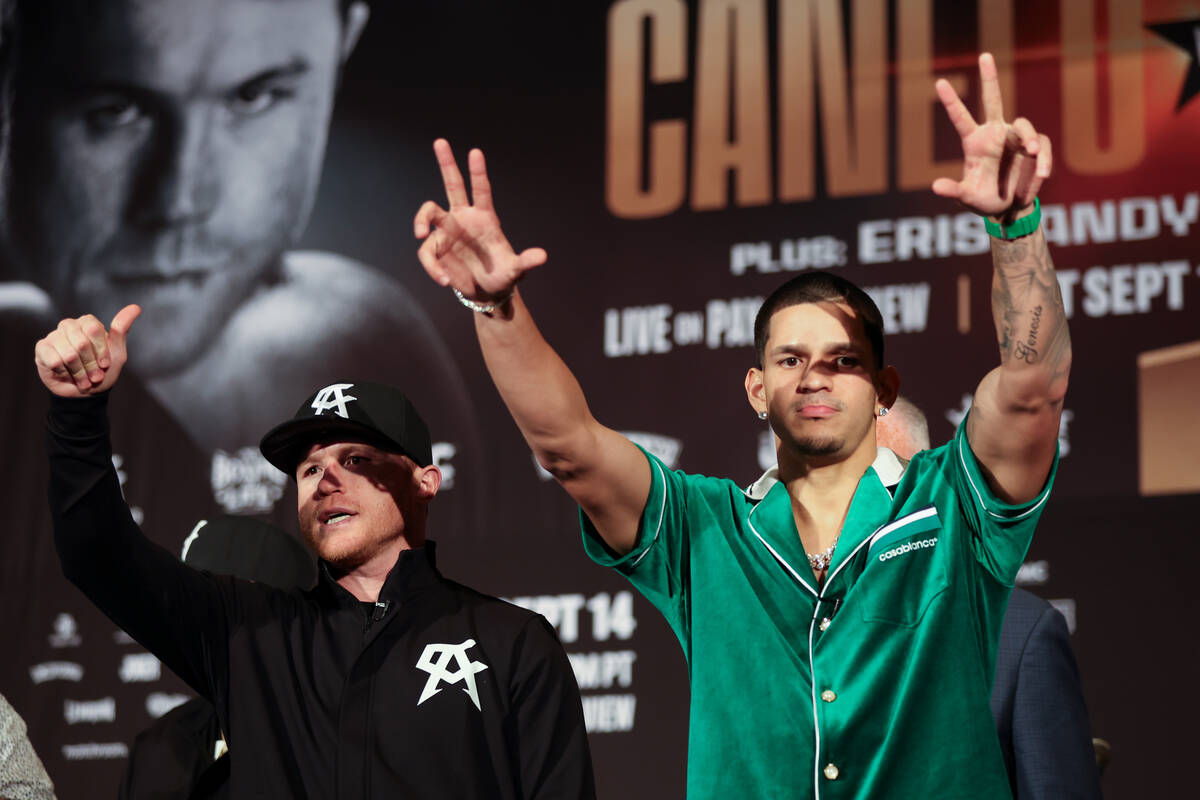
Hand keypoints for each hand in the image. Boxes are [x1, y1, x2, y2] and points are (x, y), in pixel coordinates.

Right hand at [34, 305, 140, 397]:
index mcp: (88, 323)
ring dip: (79, 372)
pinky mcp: (42, 349)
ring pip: (68, 354)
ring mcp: (54, 336)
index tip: (105, 364)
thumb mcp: (117, 353)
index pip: (94, 329)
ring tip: (83, 379)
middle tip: (94, 376)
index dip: (101, 350)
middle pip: (81, 342)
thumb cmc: (102, 371)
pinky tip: (66, 374)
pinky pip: (54, 360)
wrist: (85, 394)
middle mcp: (69, 326)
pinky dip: (64, 372)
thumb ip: (121, 330)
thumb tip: (135, 307)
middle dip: (91, 365)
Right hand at [414, 139, 546, 301]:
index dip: (478, 172)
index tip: (475, 152)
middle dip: (447, 163)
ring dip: (421, 221)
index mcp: (485, 217)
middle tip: (441, 141)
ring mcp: (447, 232)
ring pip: (428, 214)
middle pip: (453, 185)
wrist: (487, 292)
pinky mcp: (437, 249)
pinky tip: (446, 281)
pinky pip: (427, 251)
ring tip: (420, 233)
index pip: (481, 190)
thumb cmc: (503, 276)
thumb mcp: (516, 270)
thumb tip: (543, 256)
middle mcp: (463, 219)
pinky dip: (433, 267)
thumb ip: (526, 261)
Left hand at [933, 53, 1051, 221]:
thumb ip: (954, 190)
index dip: (951, 101)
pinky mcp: (1036, 149)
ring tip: (1033, 152)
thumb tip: (935, 187)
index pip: (960, 118)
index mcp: (974, 142)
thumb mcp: (967, 197)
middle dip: (989, 78)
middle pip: (993, 100)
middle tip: (983, 56)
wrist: (1008, 209)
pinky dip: (1043, 161)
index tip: (938, 82)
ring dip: (1030, 138)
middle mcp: (995, 134)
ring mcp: (1016, 139)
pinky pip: (1042, 148)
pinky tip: (1041, 175)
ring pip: (1025, 126)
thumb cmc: (983, 200)